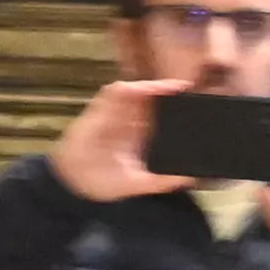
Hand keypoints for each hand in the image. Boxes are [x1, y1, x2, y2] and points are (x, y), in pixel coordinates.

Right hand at [49, 77, 179, 202]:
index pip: (161, 116)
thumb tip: (189, 179)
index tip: (195, 104)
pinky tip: (142, 89)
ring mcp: (114, 114)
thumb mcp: (138, 184)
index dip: (176, 108)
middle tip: (188, 87)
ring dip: (151, 87)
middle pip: (150, 100)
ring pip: (135, 92)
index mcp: (140, 136)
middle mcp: (129, 122)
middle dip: (168, 91)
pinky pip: (112, 93)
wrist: (74, 183)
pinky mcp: (98, 111)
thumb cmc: (104, 182)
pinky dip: (127, 89)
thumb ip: (162, 182)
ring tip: (171, 86)